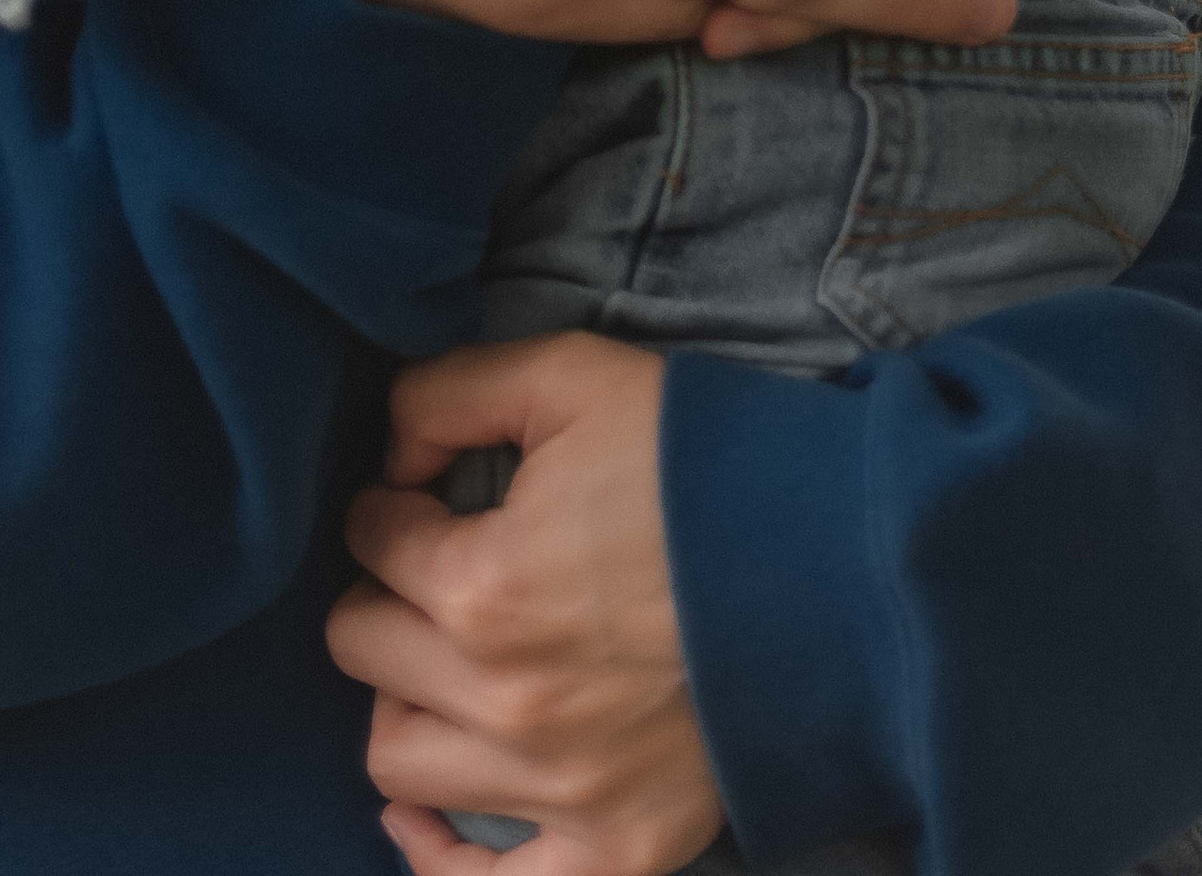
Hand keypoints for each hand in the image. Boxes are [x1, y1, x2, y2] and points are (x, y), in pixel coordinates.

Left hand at [329, 336, 719, 875]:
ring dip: (409, 701)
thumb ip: (448, 394)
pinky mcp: (621, 845)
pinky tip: (425, 814)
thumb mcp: (569, 374)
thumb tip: (391, 455)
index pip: (371, 540)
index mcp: (483, 585)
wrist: (837, 556)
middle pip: (364, 648)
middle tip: (437, 573)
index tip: (424, 498)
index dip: (391, 505)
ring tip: (448, 665)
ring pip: (399, 760)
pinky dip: (442, 857)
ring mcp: (562, 789)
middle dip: (389, 595)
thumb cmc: (698, 461)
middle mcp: (505, 702)